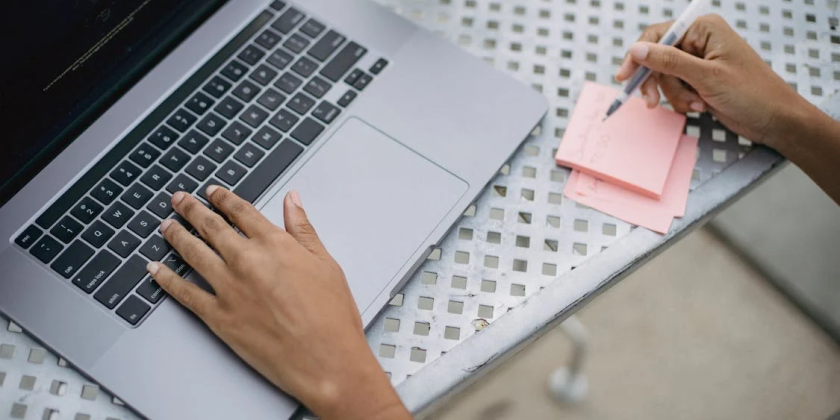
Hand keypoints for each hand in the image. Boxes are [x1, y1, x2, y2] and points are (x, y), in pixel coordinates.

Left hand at [145, 187, 410, 419]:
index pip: (241, 212)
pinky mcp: (217, 316)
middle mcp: (246, 260)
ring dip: (176, 236)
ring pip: (192, 253)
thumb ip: (303, 229)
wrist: (324, 359)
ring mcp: (228, 288)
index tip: (212, 192)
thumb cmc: (331, 316)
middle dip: (191, 210)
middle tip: (179, 200)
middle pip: (211, 227)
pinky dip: (165, 278)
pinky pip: (183, 292)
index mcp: (274, 244)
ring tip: (166, 226)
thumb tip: (292, 200)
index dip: (223, 199)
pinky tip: (156, 269)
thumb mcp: (325, 263)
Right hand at [615, 14, 807, 147]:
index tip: (624, 77)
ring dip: (675, 95)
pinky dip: (683, 100)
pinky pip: (675, 89)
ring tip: (697, 104)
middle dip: (658, 82)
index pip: (657, 36)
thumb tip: (636, 49)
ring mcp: (699, 62)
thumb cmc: (752, 93)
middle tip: (652, 102)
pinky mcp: (700, 80)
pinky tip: (701, 106)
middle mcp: (699, 41)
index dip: (637, 56)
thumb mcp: (706, 77)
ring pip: (664, 77)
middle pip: (657, 58)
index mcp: (703, 29)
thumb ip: (669, 62)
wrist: (775, 120)